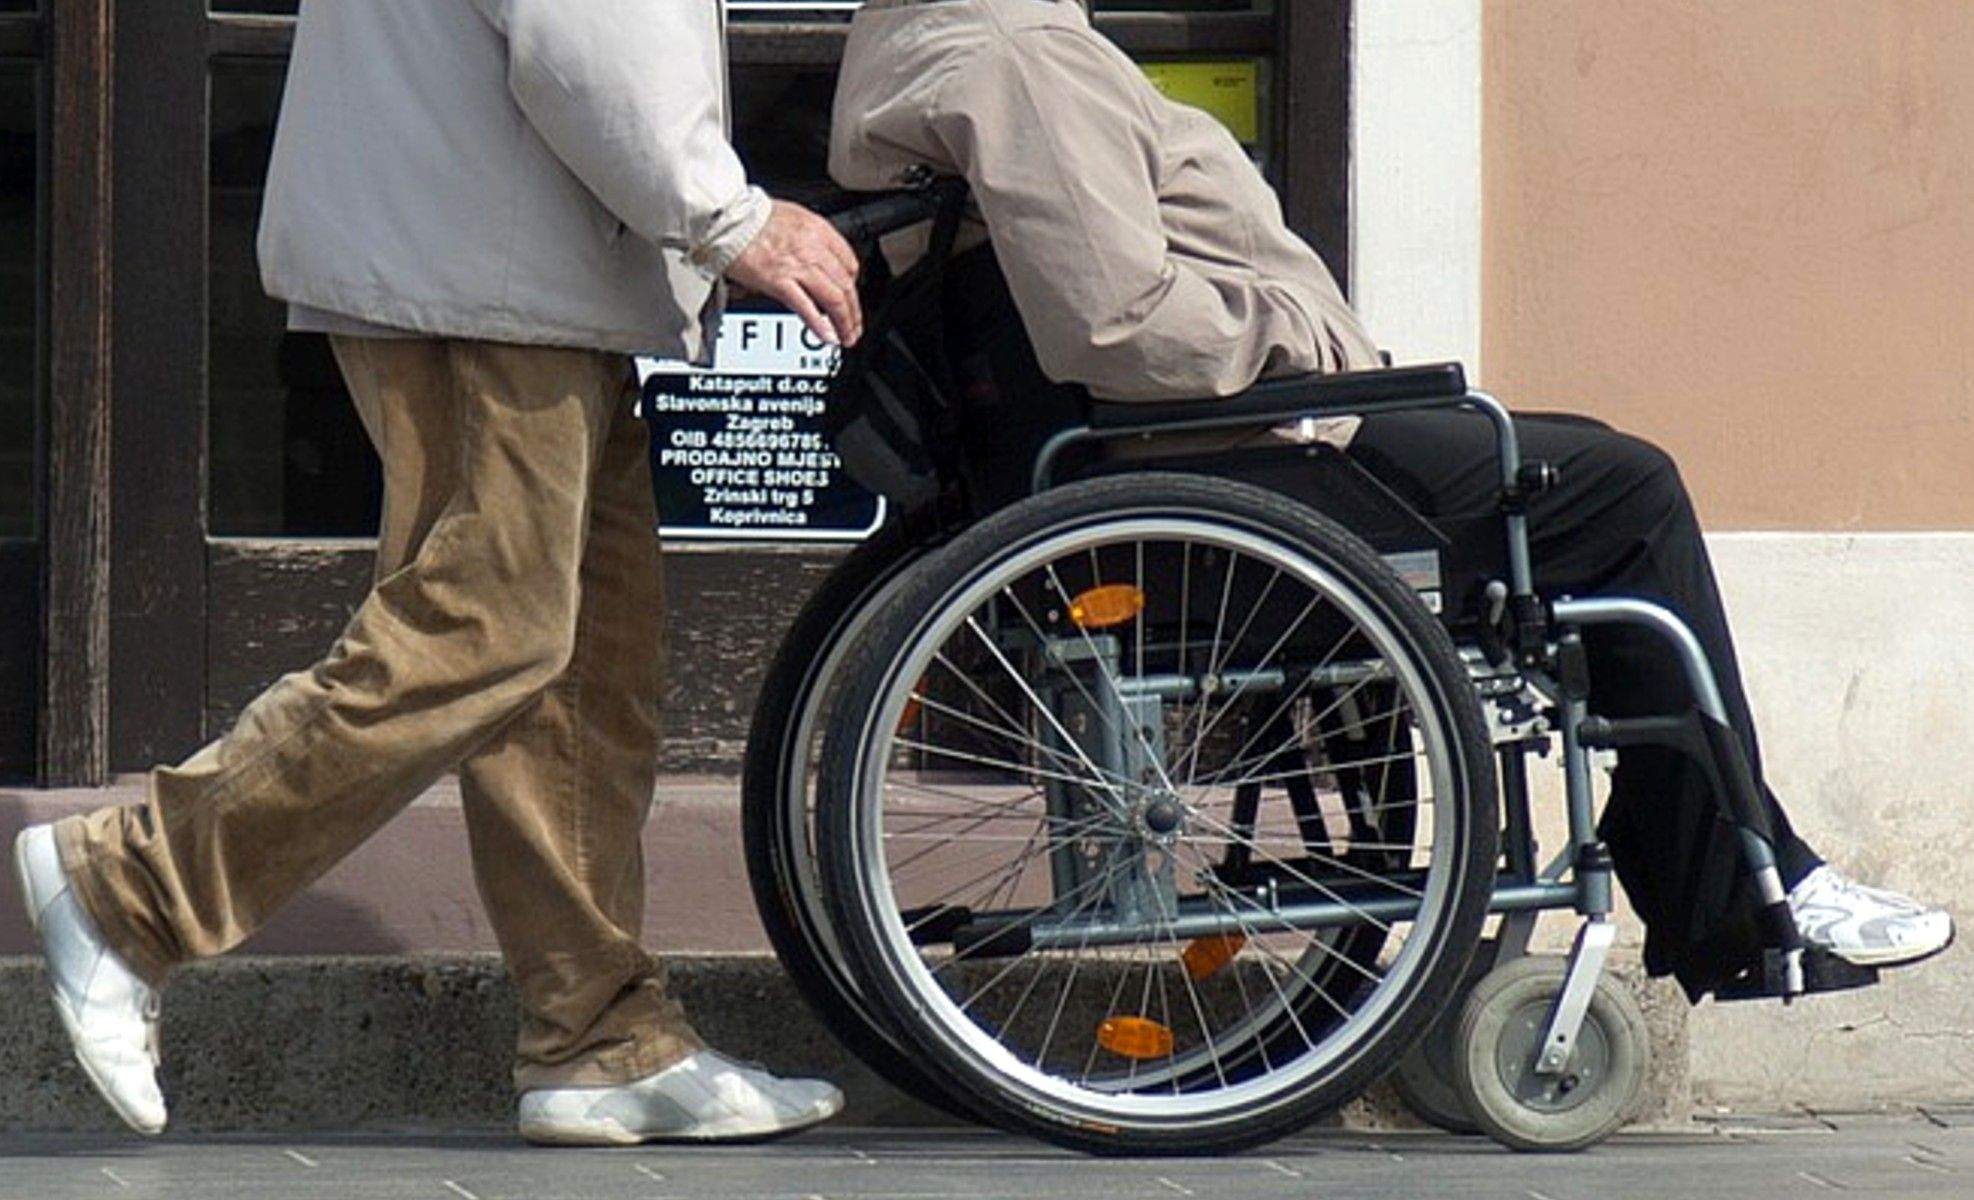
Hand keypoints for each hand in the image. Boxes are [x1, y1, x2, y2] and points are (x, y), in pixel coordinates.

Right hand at [725, 200, 863, 346]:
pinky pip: (806, 307)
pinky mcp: (778, 281)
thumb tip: (818, 258)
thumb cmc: (751, 216)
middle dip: (853, 310)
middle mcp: (813, 248)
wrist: (726, 218)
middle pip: (845, 285)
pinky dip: (819, 325)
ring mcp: (797, 266)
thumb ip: (810, 238)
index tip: (849, 295)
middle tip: (855, 325)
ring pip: (833, 299)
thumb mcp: (792, 216)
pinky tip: (827, 336)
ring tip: (846, 336)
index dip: (852, 283)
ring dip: (843, 322)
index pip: (849, 262)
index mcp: (818, 230)